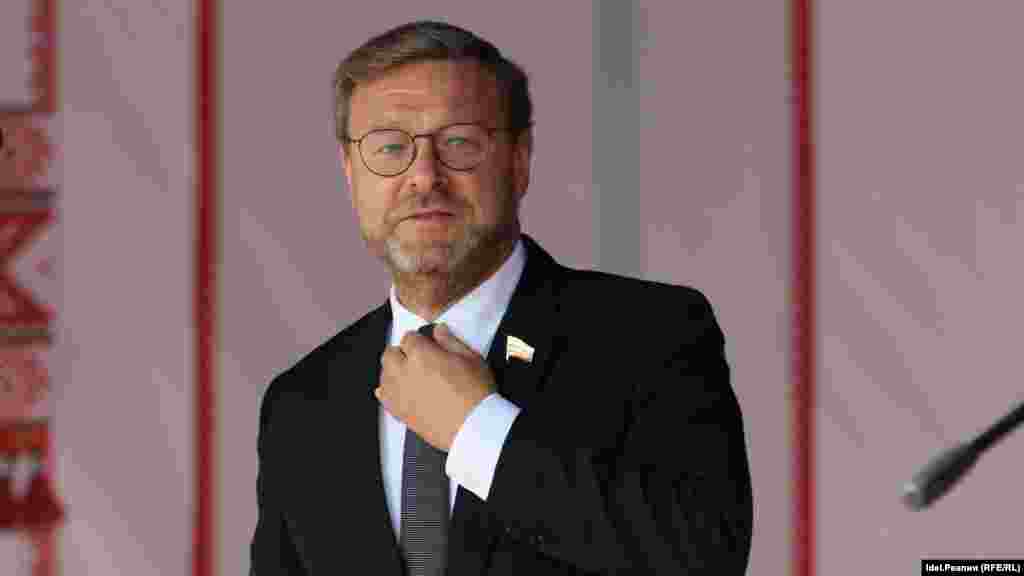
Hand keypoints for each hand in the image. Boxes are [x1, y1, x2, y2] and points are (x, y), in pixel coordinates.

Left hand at [376, 323, 495, 450]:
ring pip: (384, 373)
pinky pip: (382, 396)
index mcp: (421, 355)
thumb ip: (451, 341)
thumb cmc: (476, 395)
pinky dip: (388, 391)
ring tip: (410, 374)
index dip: (419, 339)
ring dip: (394, 370)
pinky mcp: (399, 412)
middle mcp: (404, 372)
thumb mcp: (471, 358)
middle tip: (417, 358)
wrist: (474, 427)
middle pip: (390, 353)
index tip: (426, 345)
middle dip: (402, 352)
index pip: (409, 337)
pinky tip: (399, 390)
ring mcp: (399, 393)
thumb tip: (439, 331)